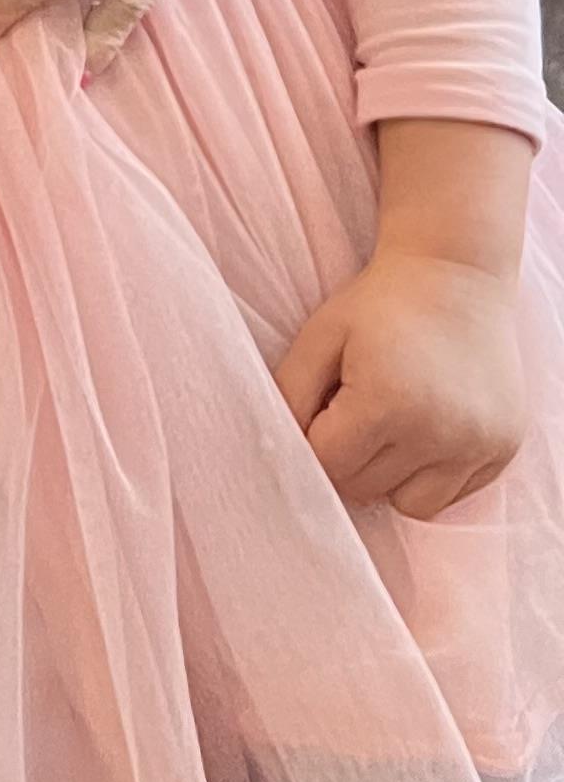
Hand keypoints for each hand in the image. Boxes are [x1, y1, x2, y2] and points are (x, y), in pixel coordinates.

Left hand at [273, 254, 527, 516]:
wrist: (457, 276)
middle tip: (358, 409)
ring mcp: (477, 445)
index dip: (316, 439)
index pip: (329, 465)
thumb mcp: (320, 336)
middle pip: (366, 489)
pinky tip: (429, 427)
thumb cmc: (379, 304)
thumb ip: (289, 394)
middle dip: (349, 458)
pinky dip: (432, 473)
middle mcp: (438, 432)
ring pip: (410, 504)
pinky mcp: (503, 449)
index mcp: (387, 402)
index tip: (325, 406)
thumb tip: (279, 450)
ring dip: (391, 475)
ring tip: (394, 423)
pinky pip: (452, 494)